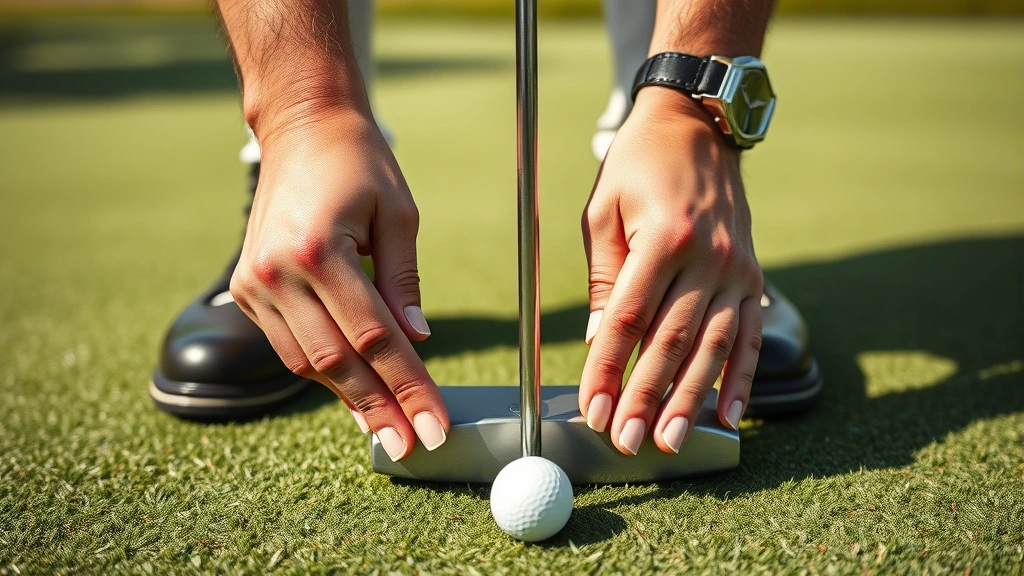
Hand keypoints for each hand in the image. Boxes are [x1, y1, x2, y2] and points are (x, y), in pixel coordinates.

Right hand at [230, 110, 448, 460]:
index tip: (435, 423)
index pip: (373, 337)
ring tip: (388, 430)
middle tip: (412, 444)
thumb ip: (404, 281)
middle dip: (380, 408)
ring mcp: (255, 284)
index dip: (408, 385)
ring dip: (351, 398)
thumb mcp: (398, 214)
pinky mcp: (248, 290)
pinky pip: (290, 346)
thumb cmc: (359, 164)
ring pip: (307, 362)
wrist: (300, 130)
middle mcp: (276, 273)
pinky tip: (356, 394)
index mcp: (317, 251)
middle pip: (337, 361)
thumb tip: (418, 341)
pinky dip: (325, 373)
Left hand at [579, 87, 763, 455]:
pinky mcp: (753, 275)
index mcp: (662, 237)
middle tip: (628, 441)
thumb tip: (602, 343)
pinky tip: (730, 416)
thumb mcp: (603, 212)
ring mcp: (736, 268)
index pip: (629, 319)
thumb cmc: (637, 167)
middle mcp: (706, 256)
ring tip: (674, 442)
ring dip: (691, 400)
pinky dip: (741, 379)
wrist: (697, 124)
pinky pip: (749, 336)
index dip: (609, 369)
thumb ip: (605, 279)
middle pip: (671, 340)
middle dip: (647, 397)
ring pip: (713, 346)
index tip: (593, 409)